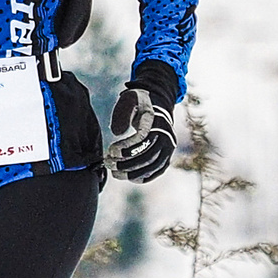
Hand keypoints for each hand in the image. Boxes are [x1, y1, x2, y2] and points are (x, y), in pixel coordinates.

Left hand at [105, 61, 180, 181]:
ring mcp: (169, 146)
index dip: (126, 147)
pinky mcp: (167, 155)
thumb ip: (122, 114)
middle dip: (126, 163)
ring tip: (116, 172)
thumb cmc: (139, 102)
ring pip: (153, 165)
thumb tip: (117, 132)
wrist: (159, 104)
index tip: (111, 150)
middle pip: (148, 155)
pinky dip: (145, 176)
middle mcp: (166, 135)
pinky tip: (130, 178)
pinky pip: (158, 170)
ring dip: (133, 172)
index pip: (142, 138)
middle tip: (109, 163)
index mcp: (156, 120)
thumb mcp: (129, 99)